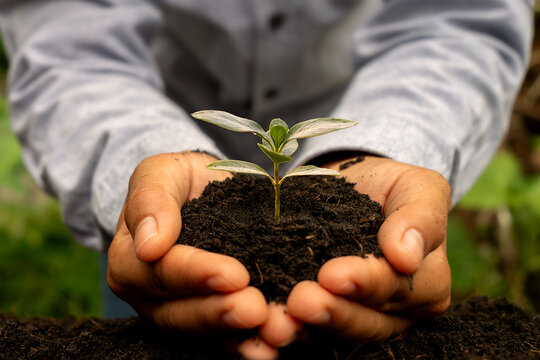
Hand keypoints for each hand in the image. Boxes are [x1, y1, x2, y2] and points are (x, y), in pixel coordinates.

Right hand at [106, 151, 273, 357]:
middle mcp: (150, 296)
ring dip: (240, 334)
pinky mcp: (208, 318)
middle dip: (220, 312)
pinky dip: (250, 340)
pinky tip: (277, 343)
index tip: (233, 274)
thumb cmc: (177, 180)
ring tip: (274, 331)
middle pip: (182, 313)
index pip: (162, 273)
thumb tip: (149, 245)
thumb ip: (151, 200)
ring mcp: (178, 312)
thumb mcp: (160, 173)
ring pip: (206, 332)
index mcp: (129, 261)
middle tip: (256, 309)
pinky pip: (226, 336)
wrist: (199, 191)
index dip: (197, 275)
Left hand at [278, 156, 451, 343]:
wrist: (356, 186)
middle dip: (332, 312)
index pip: (397, 288)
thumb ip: (420, 218)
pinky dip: (290, 329)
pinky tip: (267, 325)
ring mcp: (360, 318)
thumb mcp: (419, 188)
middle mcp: (396, 312)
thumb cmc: (393, 186)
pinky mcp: (327, 316)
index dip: (365, 283)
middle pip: (366, 321)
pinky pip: (311, 330)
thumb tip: (407, 257)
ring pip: (335, 333)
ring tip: (278, 324)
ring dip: (306, 330)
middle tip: (300, 302)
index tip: (332, 275)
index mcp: (426, 285)